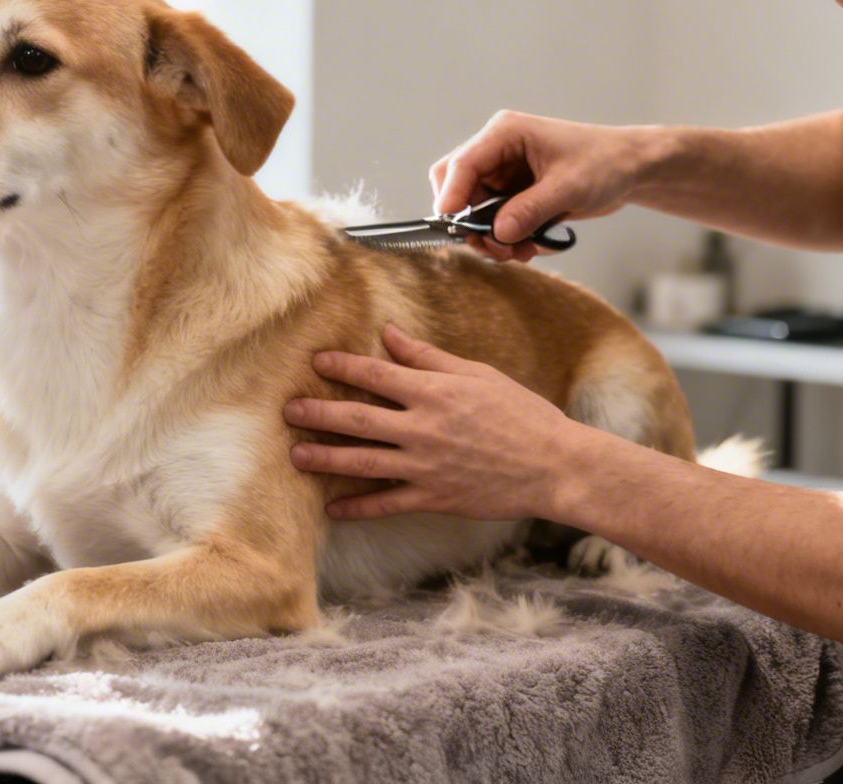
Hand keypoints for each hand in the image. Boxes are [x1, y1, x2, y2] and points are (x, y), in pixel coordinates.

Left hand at [283, 324, 580, 520]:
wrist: (554, 465)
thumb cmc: (522, 413)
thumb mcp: (477, 375)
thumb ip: (428, 356)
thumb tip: (389, 334)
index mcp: (434, 391)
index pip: (375, 374)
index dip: (341, 366)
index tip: (316, 362)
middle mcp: (423, 428)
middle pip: (357, 418)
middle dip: (318, 413)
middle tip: (289, 411)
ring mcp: (425, 465)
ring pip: (362, 462)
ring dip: (325, 458)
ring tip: (296, 455)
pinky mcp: (434, 497)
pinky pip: (386, 503)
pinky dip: (358, 507)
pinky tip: (334, 508)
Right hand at [428, 111, 651, 260]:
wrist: (630, 168)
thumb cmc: (604, 162)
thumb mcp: (568, 187)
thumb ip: (530, 210)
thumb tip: (497, 233)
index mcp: (505, 134)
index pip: (462, 165)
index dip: (450, 197)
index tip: (452, 227)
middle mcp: (498, 152)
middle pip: (458, 189)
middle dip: (471, 223)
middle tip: (494, 247)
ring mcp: (504, 175)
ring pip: (475, 212)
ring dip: (493, 237)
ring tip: (521, 252)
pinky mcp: (514, 195)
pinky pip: (495, 222)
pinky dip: (508, 239)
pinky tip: (531, 247)